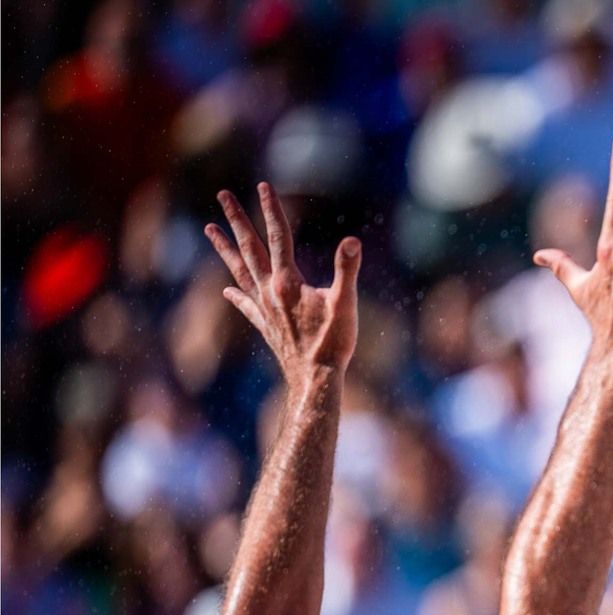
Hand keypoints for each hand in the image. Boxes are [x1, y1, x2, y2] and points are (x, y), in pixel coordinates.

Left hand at [206, 183, 359, 385]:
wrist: (315, 379)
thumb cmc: (333, 343)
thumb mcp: (346, 304)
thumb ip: (346, 270)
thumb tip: (353, 241)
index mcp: (287, 282)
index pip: (277, 237)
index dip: (271, 210)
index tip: (263, 185)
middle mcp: (269, 291)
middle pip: (249, 248)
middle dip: (236, 219)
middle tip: (223, 195)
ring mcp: (264, 308)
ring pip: (239, 270)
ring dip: (224, 248)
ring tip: (208, 228)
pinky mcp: (265, 325)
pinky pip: (245, 304)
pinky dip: (235, 294)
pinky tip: (226, 290)